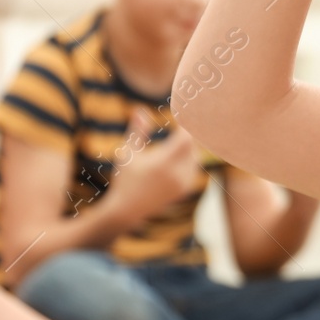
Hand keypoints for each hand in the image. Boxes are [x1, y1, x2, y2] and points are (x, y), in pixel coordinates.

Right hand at [105, 107, 203, 225]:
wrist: (127, 209)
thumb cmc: (124, 178)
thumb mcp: (128, 153)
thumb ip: (137, 131)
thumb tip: (140, 110)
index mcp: (163, 163)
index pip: (186, 139)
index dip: (186, 126)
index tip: (182, 114)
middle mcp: (177, 174)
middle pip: (192, 147)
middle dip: (186, 135)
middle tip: (183, 122)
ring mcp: (182, 183)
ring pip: (195, 157)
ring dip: (188, 147)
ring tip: (178, 138)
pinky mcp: (184, 189)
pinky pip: (193, 168)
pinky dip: (189, 159)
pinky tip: (178, 154)